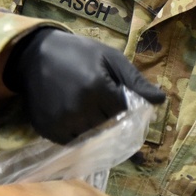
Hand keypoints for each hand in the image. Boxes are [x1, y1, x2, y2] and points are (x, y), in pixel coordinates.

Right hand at [2, 28, 165, 143]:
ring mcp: (61, 122)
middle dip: (107, 113)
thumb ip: (135, 80)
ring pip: (91, 136)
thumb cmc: (77, 52)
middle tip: (96, 95)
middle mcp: (79, 108)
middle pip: (108, 125)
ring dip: (93, 125)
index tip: (111, 89)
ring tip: (83, 104)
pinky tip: (71, 114)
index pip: (123, 110)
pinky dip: (76, 132)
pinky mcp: (48, 130)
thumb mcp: (109, 58)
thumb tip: (161, 100)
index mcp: (97, 87)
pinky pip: (72, 142)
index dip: (120, 101)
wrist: (34, 55)